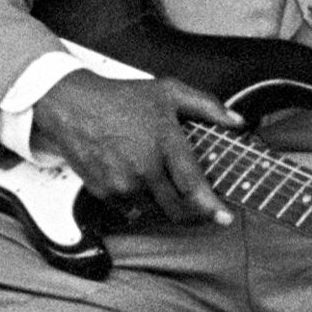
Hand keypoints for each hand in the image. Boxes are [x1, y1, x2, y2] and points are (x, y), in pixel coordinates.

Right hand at [31, 73, 239, 228]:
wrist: (73, 106)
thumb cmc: (121, 98)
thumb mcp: (168, 92)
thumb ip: (207, 106)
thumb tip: (237, 121)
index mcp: (164, 143)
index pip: (193, 185)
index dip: (211, 206)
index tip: (224, 219)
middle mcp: (144, 168)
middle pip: (176, 209)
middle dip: (193, 215)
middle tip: (200, 211)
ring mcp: (123, 183)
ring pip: (154, 211)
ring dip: (163, 205)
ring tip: (161, 184)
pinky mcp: (104, 193)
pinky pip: (130, 211)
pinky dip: (138, 203)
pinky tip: (136, 182)